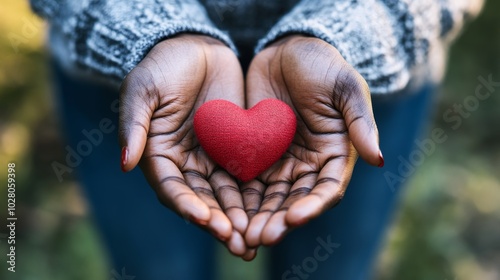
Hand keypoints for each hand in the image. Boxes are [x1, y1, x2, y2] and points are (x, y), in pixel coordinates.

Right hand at [119, 34, 253, 258]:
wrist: (195, 47)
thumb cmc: (163, 66)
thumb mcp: (143, 91)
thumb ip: (134, 127)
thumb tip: (124, 164)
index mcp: (160, 156)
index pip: (173, 188)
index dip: (187, 205)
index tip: (204, 218)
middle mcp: (186, 164)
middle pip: (202, 200)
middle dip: (219, 223)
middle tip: (238, 243)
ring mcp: (212, 158)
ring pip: (226, 196)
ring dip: (240, 219)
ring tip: (255, 241)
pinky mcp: (236, 149)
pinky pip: (246, 176)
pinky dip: (255, 196)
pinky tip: (269, 212)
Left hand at [243, 35, 383, 247]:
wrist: (288, 50)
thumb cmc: (323, 65)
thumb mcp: (346, 88)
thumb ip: (360, 123)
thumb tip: (378, 159)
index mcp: (335, 154)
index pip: (326, 188)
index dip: (313, 205)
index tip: (295, 218)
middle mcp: (309, 164)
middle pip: (295, 199)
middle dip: (279, 220)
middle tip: (262, 237)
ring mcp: (282, 160)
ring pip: (270, 197)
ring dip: (258, 217)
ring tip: (244, 235)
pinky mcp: (256, 153)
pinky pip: (248, 180)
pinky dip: (241, 198)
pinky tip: (229, 212)